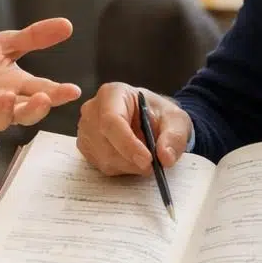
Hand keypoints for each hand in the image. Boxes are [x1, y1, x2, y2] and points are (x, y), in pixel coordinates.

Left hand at [0, 18, 81, 159]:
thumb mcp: (3, 45)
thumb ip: (33, 37)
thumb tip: (68, 24)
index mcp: (17, 86)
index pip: (43, 90)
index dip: (59, 93)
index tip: (74, 90)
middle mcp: (3, 104)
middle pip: (25, 113)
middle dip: (37, 108)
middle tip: (46, 98)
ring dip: (4, 111)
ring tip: (7, 96)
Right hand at [76, 82, 192, 175]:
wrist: (150, 120)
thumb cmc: (158, 115)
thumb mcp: (176, 120)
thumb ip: (174, 136)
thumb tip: (165, 157)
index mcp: (112, 94)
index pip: (112, 120)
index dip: (128, 144)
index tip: (148, 160)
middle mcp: (93, 110)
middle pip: (106, 143)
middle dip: (132, 159)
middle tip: (154, 164)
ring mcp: (86, 129)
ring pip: (104, 158)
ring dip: (129, 166)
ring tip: (145, 157)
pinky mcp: (86, 147)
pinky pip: (102, 166)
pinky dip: (122, 168)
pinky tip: (132, 158)